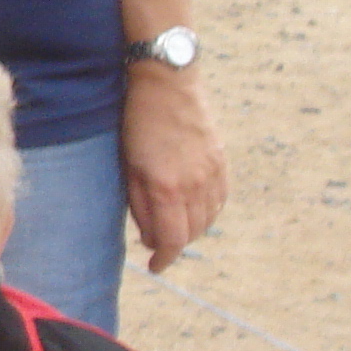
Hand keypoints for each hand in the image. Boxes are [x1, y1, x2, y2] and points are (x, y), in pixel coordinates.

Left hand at [121, 65, 224, 272]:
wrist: (167, 84)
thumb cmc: (137, 123)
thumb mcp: (128, 166)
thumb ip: (140, 204)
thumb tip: (150, 237)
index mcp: (167, 187)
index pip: (172, 239)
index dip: (164, 258)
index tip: (155, 266)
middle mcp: (195, 184)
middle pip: (192, 232)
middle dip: (174, 244)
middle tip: (157, 244)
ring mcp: (213, 172)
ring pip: (209, 218)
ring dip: (192, 229)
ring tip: (173, 226)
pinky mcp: (222, 161)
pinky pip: (220, 199)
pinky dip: (208, 211)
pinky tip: (194, 209)